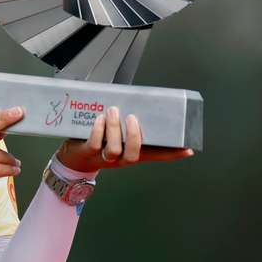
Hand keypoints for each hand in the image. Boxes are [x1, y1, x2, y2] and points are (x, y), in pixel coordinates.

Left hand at [55, 106, 193, 172]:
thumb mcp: (116, 133)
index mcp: (132, 152)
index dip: (171, 153)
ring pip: (115, 149)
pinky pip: (95, 144)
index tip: (187, 148)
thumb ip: (127, 123)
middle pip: (134, 154)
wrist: (74, 157)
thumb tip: (138, 103)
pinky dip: (98, 130)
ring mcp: (104, 157)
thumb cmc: (99, 141)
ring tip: (112, 112)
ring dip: (114, 129)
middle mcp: (121, 158)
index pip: (156, 155)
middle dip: (134, 135)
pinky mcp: (88, 152)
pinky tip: (99, 119)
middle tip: (131, 117)